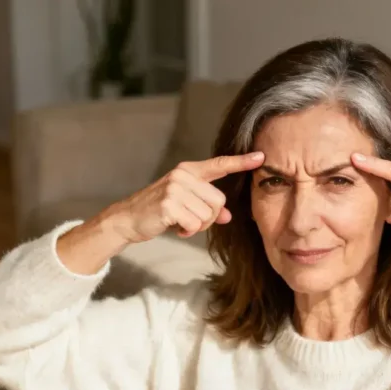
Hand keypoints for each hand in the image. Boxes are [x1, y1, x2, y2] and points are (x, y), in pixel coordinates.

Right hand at [109, 151, 264, 243]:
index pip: (220, 164)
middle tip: (191, 221)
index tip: (261, 156)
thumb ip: (208, 207)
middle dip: (209, 218)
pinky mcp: (169, 204)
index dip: (241, 162)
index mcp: (189, 171)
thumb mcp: (186, 206)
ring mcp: (175, 188)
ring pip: (208, 215)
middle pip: (219, 201)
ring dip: (198, 226)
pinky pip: (194, 224)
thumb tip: (228, 216)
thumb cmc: (160, 211)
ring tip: (180, 223)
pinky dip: (187, 231)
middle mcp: (183, 175)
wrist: (129, 219)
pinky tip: (175, 227)